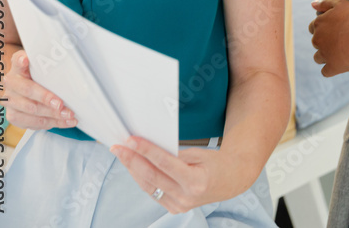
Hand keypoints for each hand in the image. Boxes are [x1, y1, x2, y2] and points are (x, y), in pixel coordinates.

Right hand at [2, 50, 77, 130]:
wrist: (26, 89)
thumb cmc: (39, 77)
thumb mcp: (44, 68)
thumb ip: (51, 64)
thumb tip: (69, 60)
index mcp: (18, 68)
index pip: (17, 62)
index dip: (21, 62)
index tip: (25, 60)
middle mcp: (11, 84)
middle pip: (27, 90)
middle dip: (45, 98)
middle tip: (60, 104)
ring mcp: (10, 101)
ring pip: (30, 110)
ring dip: (52, 115)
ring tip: (69, 115)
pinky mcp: (14, 116)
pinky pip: (32, 123)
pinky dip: (51, 123)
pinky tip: (65, 122)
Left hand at [111, 137, 247, 213]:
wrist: (230, 181)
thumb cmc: (216, 164)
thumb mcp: (201, 153)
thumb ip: (176, 153)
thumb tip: (150, 148)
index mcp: (196, 181)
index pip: (165, 163)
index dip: (146, 151)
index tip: (131, 140)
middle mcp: (186, 197)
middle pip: (152, 176)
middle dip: (132, 160)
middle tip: (118, 146)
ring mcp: (179, 205)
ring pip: (148, 185)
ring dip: (132, 169)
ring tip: (122, 154)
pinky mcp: (174, 208)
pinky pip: (153, 192)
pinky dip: (142, 178)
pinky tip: (134, 167)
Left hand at [309, 0, 348, 75]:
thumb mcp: (341, 4)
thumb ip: (325, 3)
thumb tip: (312, 4)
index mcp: (319, 24)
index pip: (313, 28)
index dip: (324, 29)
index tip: (335, 30)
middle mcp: (318, 39)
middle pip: (316, 43)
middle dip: (325, 43)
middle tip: (341, 41)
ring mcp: (324, 54)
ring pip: (318, 58)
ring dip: (326, 57)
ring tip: (340, 54)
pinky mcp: (332, 67)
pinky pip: (326, 72)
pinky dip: (331, 69)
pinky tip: (340, 65)